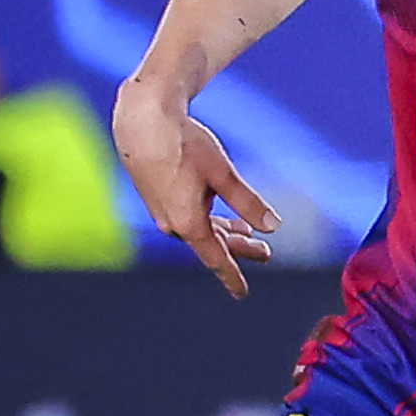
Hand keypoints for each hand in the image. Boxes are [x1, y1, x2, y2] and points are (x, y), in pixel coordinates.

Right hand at [115, 96, 281, 293]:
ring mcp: (161, 210)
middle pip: (210, 244)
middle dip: (238, 250)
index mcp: (188, 222)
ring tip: (245, 234)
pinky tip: (219, 214)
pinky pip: (186, 218)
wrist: (142, 121)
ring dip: (223, 233)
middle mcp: (171, 222)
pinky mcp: (157, 197)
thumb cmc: (183, 144)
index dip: (232, 277)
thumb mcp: (223, 174)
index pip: (216, 259)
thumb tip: (273, 226)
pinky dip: (207, 220)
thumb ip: (248, 202)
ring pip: (198, 230)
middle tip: (265, 253)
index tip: (241, 294)